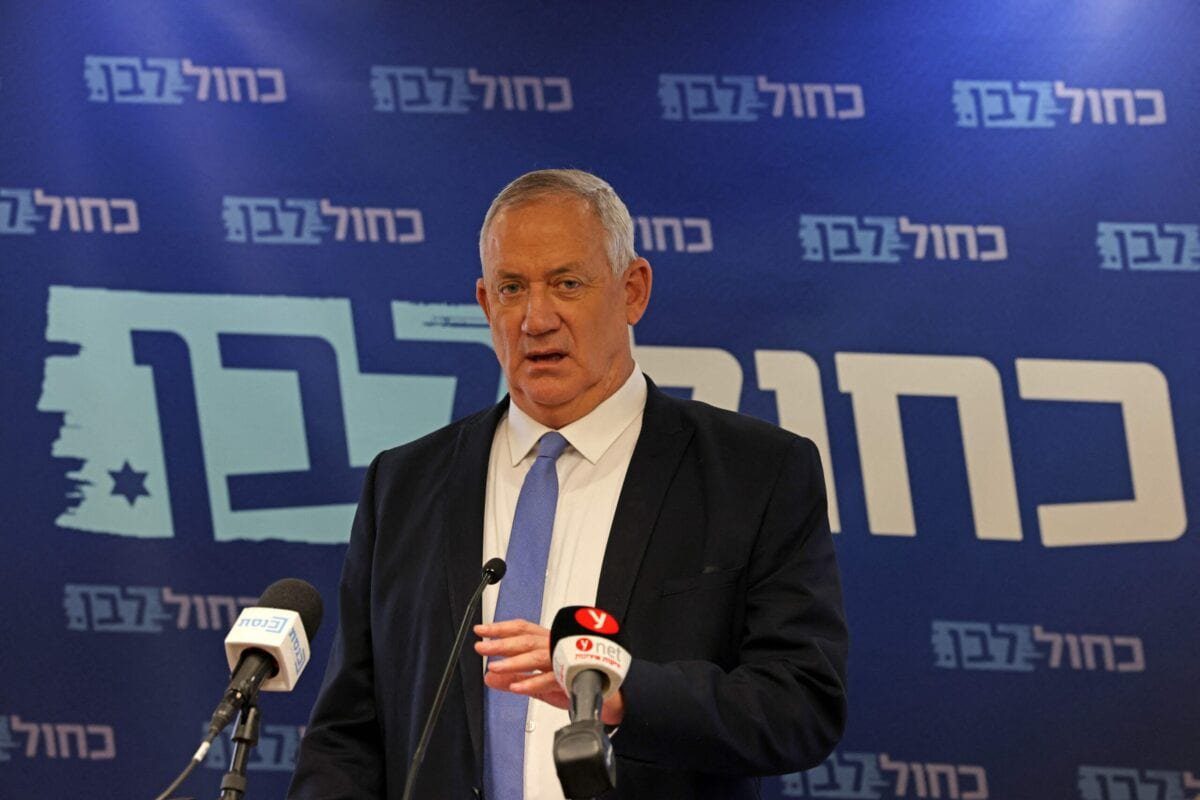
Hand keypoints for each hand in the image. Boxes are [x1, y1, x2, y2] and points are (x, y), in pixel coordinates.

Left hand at [474, 618, 624, 724]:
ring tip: (494, 667)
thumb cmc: (573, 680)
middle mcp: (555, 646)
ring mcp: (564, 660)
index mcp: (548, 641)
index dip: (501, 628)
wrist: (606, 694)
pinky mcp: (572, 677)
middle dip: (502, 643)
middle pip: (526, 640)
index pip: (522, 629)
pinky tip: (517, 687)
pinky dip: (532, 683)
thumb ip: (514, 678)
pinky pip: (550, 679)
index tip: (482, 630)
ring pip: (537, 657)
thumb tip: (489, 677)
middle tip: (482, 647)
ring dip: (514, 662)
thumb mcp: (537, 681)